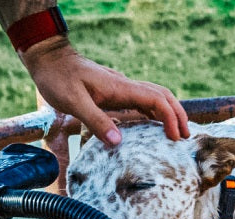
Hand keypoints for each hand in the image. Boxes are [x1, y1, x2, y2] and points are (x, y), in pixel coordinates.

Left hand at [22, 38, 189, 145]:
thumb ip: (96, 121)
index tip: (175, 137)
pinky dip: (154, 111)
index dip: (169, 118)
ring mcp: (121, 88)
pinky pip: (142, 100)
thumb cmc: (58, 79)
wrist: (49, 60)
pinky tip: (154, 125)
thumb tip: (118, 142)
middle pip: (162, 96)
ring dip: (169, 112)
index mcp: (120, 88)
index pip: (156, 99)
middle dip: (177, 115)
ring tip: (176, 132)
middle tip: (185, 137)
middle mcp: (125, 86)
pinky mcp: (115, 92)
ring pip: (155, 96)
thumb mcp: (73, 103)